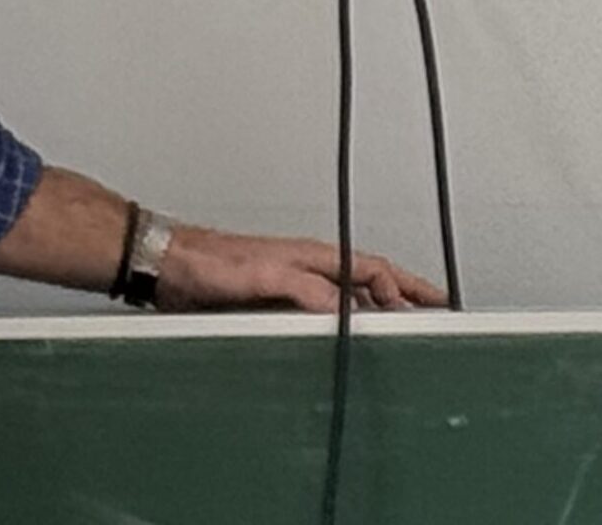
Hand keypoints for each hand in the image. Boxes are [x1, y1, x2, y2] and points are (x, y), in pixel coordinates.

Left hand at [154, 226, 446, 314]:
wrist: (168, 266)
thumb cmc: (208, 262)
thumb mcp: (263, 276)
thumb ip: (304, 289)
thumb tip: (344, 308)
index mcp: (312, 257)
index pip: (374, 269)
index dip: (406, 287)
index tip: (433, 305)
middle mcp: (306, 271)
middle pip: (368, 283)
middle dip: (403, 296)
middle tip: (433, 313)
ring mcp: (291, 288)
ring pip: (346, 301)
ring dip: (374, 314)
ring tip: (398, 333)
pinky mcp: (272, 306)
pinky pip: (320, 317)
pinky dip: (341, 327)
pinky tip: (342, 343)